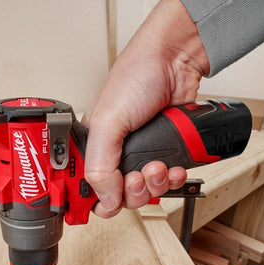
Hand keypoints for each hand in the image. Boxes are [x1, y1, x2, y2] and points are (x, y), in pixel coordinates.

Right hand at [81, 0, 209, 217]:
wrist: (177, 62)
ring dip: (155, 185)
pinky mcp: (165, 153)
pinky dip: (173, 179)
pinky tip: (174, 166)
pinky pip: (168, 182)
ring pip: (145, 192)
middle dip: (132, 192)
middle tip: (137, 176)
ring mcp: (141, 154)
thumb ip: (100, 164)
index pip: (86, 187)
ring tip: (158, 166)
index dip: (94, 199)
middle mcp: (115, 152)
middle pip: (119, 196)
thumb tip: (104, 198)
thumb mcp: (108, 122)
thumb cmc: (136, 76)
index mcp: (92, 145)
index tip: (105, 203)